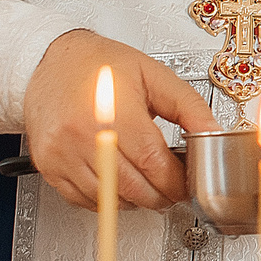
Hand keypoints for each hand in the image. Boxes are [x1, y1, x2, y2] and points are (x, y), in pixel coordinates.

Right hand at [22, 30, 218, 210]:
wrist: (52, 60)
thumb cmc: (102, 64)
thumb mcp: (155, 76)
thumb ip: (189, 108)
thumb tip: (213, 134)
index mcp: (113, 112)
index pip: (152, 163)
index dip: (175, 181)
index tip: (186, 182)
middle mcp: (82, 135)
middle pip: (132, 187)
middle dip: (160, 195)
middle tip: (172, 189)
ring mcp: (61, 153)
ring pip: (107, 198)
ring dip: (134, 200)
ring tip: (148, 186)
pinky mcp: (47, 164)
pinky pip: (80, 199)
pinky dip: (105, 200)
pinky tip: (118, 185)